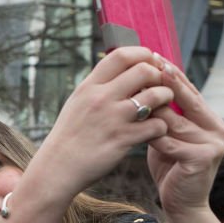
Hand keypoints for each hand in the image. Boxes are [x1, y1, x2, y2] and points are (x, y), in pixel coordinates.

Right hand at [33, 47, 171, 203]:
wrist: (57, 168)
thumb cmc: (69, 136)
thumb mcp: (77, 103)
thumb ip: (98, 86)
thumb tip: (120, 69)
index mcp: (89, 86)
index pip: (121, 55)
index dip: (142, 54)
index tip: (150, 62)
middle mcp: (101, 98)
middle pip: (143, 70)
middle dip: (158, 75)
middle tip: (160, 84)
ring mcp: (113, 118)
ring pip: (155, 95)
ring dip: (166, 97)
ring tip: (164, 104)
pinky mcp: (123, 139)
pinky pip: (156, 125)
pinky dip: (162, 125)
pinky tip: (156, 129)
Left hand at [146, 65, 223, 219]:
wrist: (182, 205)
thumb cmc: (171, 168)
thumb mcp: (170, 136)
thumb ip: (167, 114)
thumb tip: (148, 83)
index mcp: (213, 121)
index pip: (191, 93)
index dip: (173, 76)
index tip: (154, 57)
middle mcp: (219, 130)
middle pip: (188, 101)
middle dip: (166, 83)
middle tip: (148, 64)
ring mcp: (214, 144)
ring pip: (175, 121)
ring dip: (152, 109)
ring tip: (133, 92)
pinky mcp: (202, 158)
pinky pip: (170, 142)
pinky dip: (151, 134)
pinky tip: (135, 125)